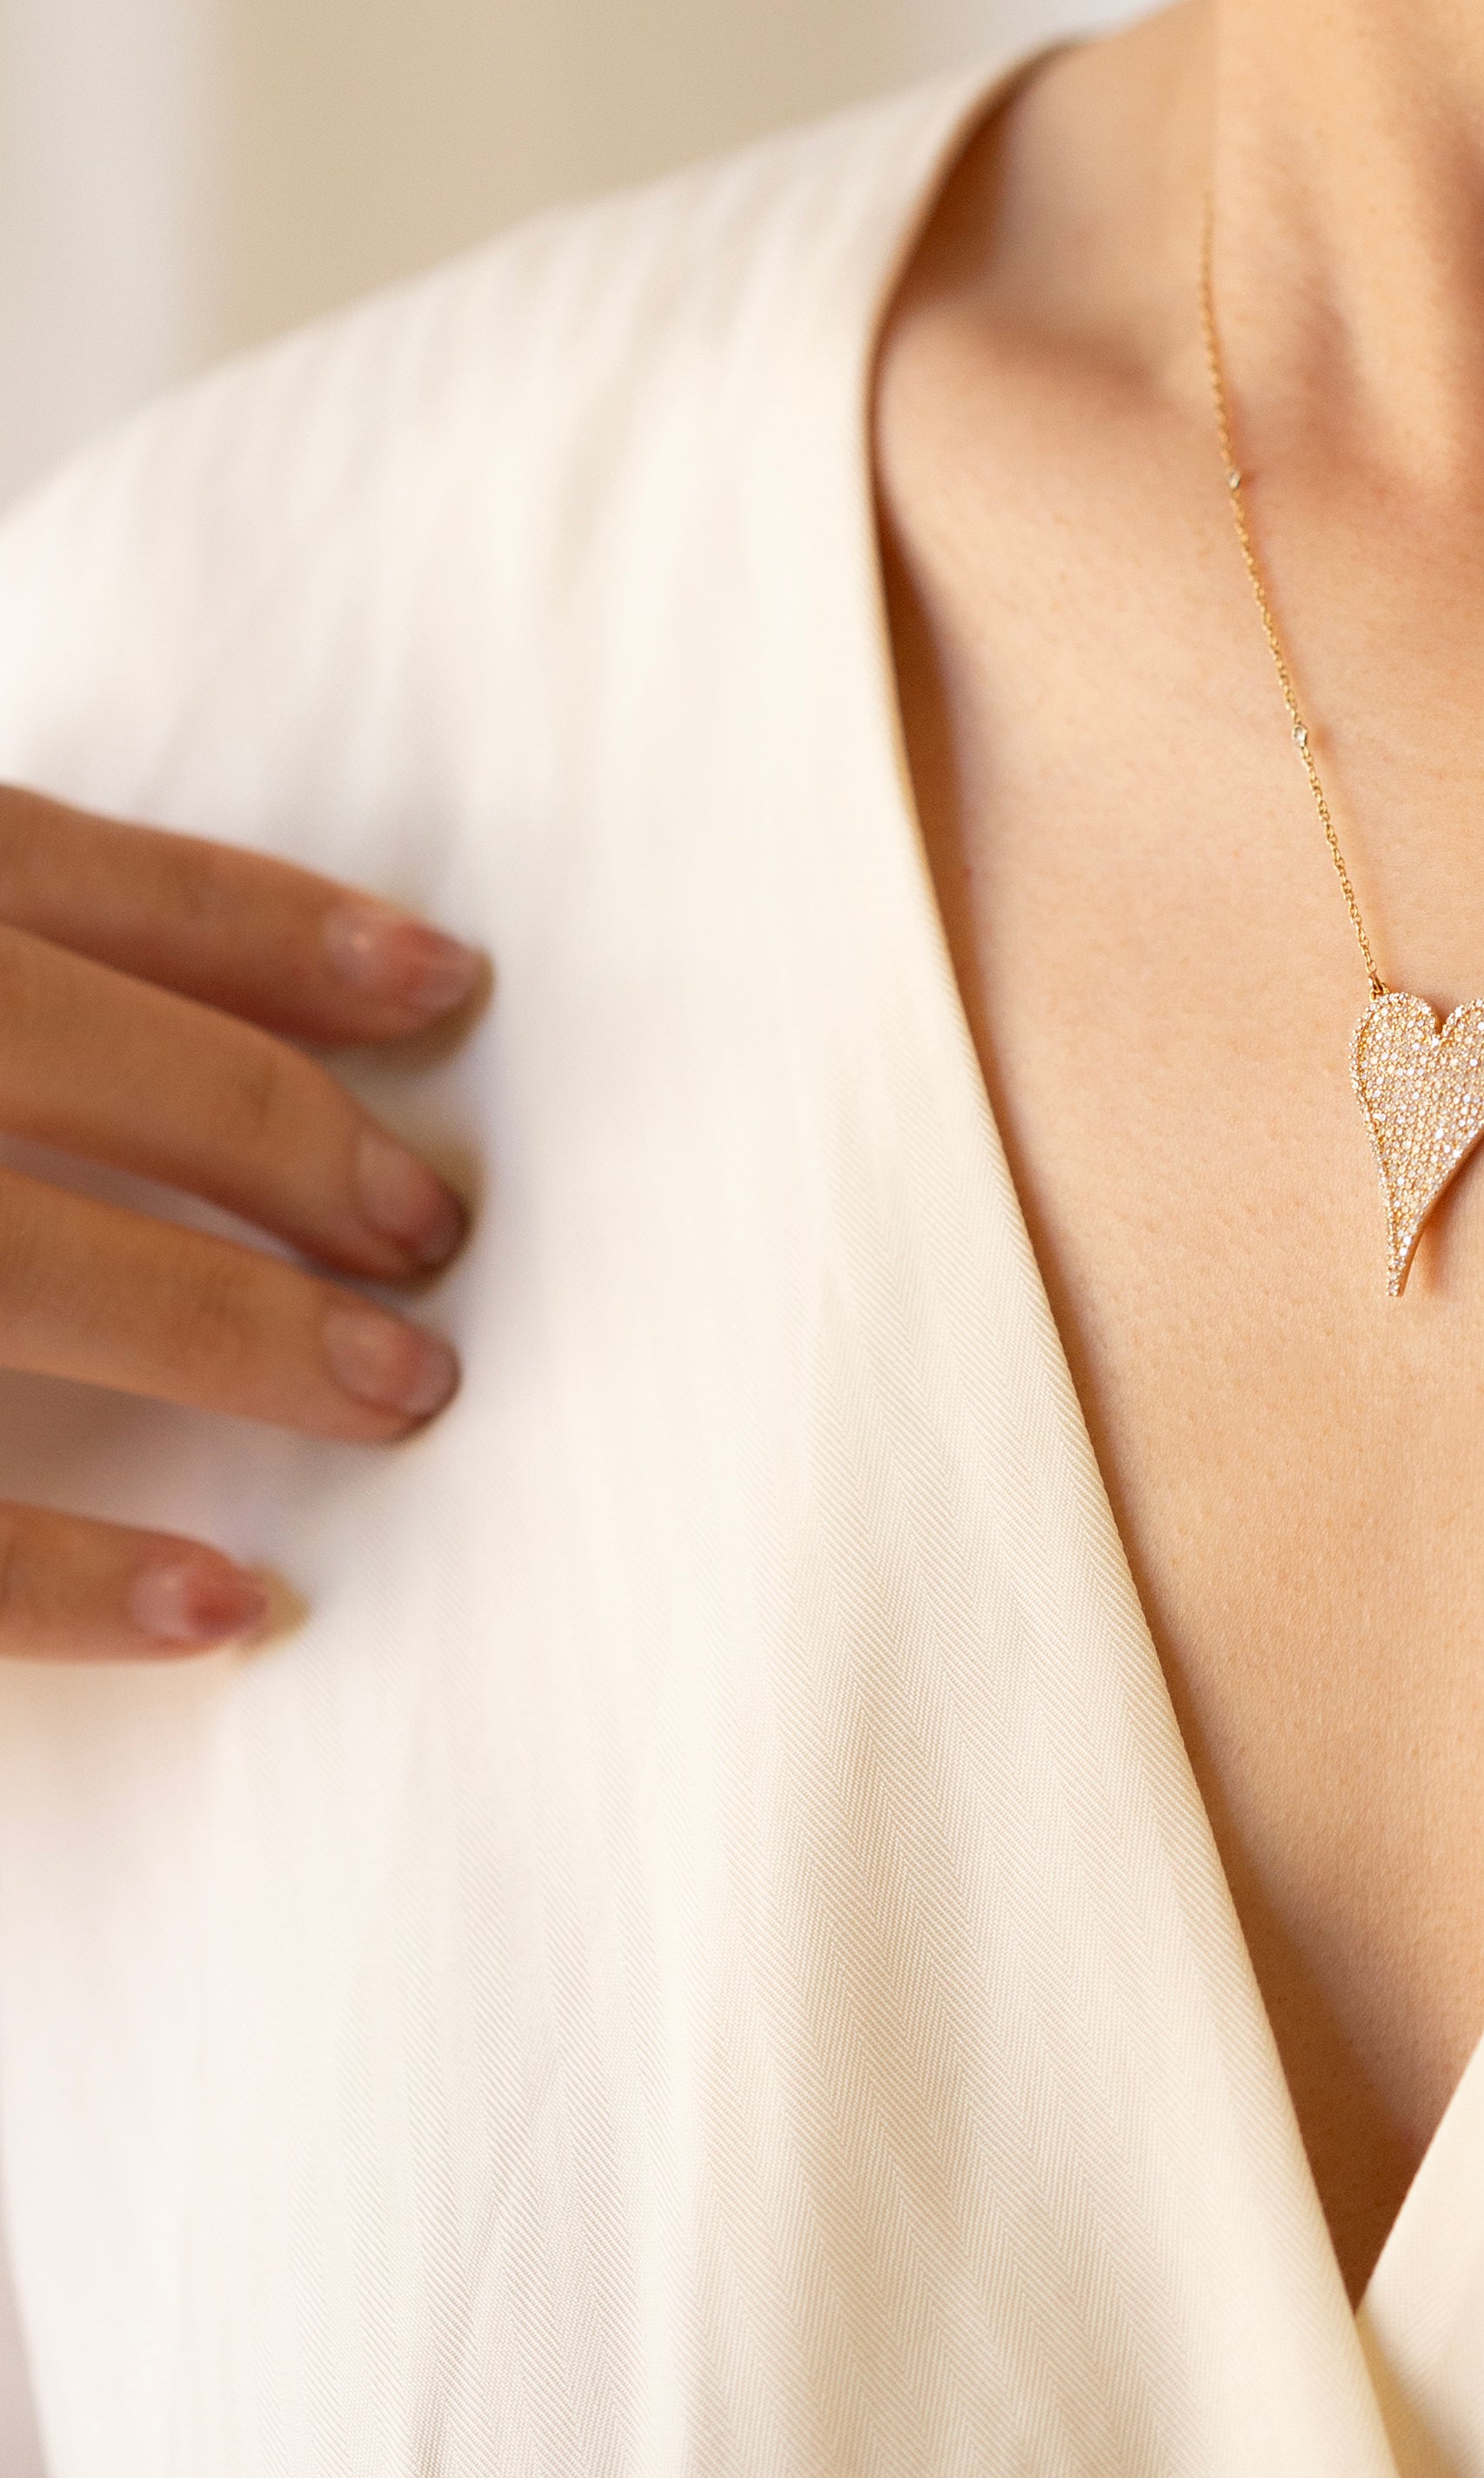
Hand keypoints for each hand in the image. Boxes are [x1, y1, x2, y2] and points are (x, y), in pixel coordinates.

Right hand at [0, 788, 477, 1662]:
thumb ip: (8, 989)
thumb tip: (221, 1054)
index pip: (47, 871)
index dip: (257, 925)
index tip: (447, 979)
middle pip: (43, 1046)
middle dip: (259, 1125)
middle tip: (431, 1227)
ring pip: (8, 1262)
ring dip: (219, 1326)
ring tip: (403, 1392)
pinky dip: (66, 1578)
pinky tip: (225, 1606)